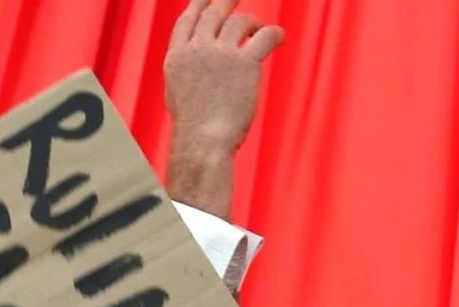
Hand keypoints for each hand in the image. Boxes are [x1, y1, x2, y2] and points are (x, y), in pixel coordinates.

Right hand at [164, 0, 284, 155]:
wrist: (203, 141)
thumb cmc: (194, 130)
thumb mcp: (177, 95)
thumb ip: (186, 74)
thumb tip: (195, 71)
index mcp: (177, 56)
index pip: (188, 20)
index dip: (200, 5)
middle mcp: (197, 48)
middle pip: (213, 12)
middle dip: (226, 1)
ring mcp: (220, 53)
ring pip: (239, 21)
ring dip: (252, 22)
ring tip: (260, 30)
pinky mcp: (244, 63)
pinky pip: (264, 37)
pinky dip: (274, 33)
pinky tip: (281, 38)